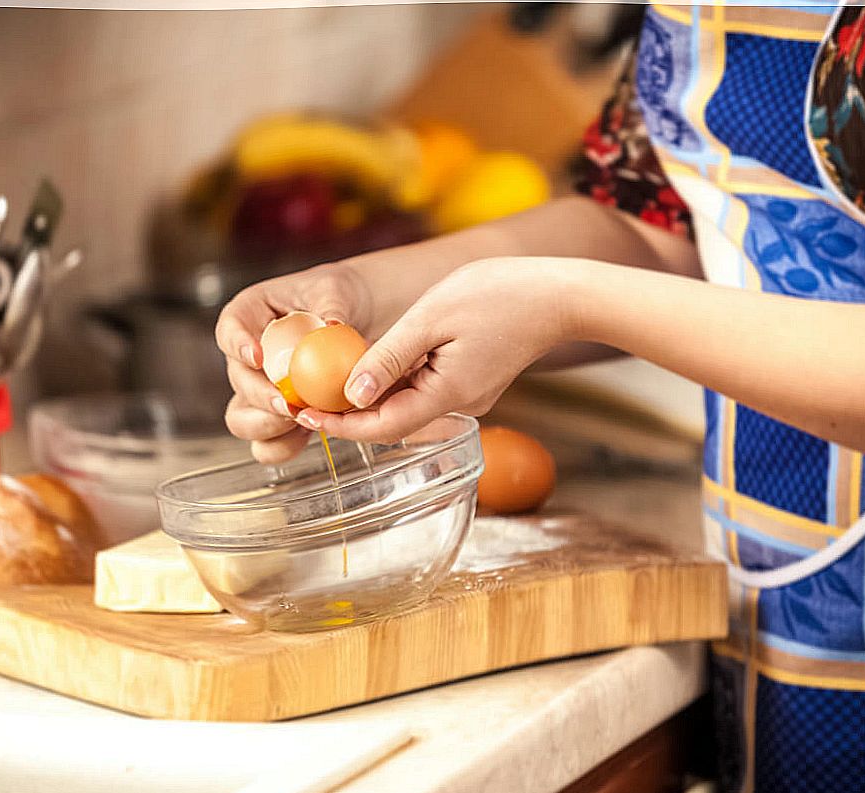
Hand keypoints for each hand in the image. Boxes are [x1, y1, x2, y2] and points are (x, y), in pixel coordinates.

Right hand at [214, 262, 372, 462]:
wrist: (359, 320)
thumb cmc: (339, 296)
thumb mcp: (336, 291)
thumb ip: (331, 307)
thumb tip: (331, 325)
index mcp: (251, 316)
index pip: (229, 329)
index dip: (237, 345)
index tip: (256, 356)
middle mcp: (248, 356)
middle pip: (238, 381)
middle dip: (261, 397)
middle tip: (289, 404)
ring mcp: (260, 389)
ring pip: (241, 419)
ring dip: (267, 426)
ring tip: (300, 419)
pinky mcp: (278, 417)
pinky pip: (266, 444)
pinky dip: (283, 446)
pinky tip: (307, 435)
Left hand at [294, 257, 573, 442]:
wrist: (560, 294)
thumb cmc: (500, 295)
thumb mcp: (431, 318)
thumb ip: (389, 356)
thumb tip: (351, 391)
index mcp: (448, 394)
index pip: (382, 427)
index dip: (340, 424)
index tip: (305, 413)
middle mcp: (458, 406)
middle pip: (390, 423)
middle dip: (347, 415)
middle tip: (304, 400)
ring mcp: (466, 397)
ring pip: (405, 408)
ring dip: (368, 400)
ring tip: (324, 383)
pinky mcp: (471, 384)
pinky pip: (423, 393)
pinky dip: (393, 386)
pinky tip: (369, 368)